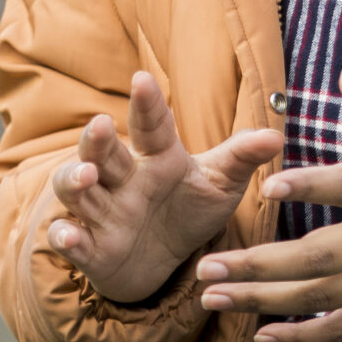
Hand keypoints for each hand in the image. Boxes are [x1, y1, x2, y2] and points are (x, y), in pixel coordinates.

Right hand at [45, 71, 285, 303]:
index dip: (147, 103)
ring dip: (75, 179)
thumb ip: (242, 159)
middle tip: (102, 124)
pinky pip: (70, 237)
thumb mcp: (220, 185)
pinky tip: (66, 236)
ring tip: (85, 175)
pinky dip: (65, 237)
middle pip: (103, 151)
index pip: (150, 125)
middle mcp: (122, 178)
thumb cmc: (189, 211)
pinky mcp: (88, 246)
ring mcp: (101, 210)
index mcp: (157, 156)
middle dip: (98, 139)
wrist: (161, 262)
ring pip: (76, 187)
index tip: (143, 79)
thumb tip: (276, 135)